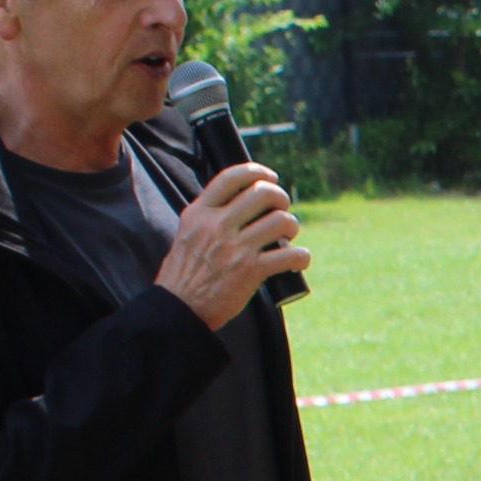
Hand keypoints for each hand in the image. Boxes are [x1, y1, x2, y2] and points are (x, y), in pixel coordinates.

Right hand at [155, 161, 307, 330]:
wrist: (179, 308)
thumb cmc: (184, 274)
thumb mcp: (188, 235)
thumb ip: (209, 218)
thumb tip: (239, 204)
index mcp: (199, 213)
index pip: (230, 177)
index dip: (257, 171)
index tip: (270, 177)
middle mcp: (217, 225)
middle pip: (262, 193)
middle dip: (281, 198)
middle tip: (281, 211)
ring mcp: (235, 247)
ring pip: (281, 221)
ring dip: (292, 226)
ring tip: (287, 237)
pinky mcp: (251, 270)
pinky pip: (291, 254)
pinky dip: (301, 256)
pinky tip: (297, 260)